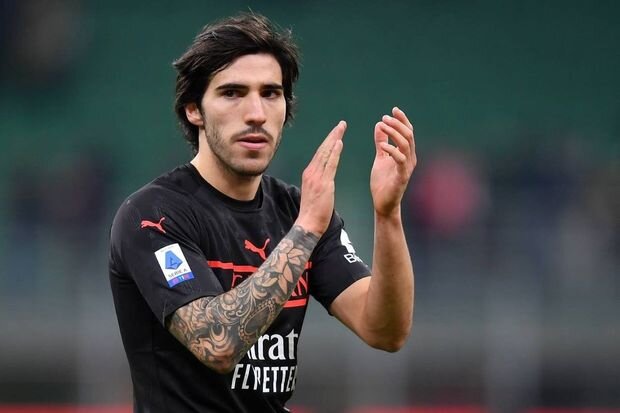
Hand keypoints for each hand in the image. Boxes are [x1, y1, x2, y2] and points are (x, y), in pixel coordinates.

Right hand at [295, 121, 345, 235]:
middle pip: (323, 149)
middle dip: (332, 135)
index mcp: (309, 174)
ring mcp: (316, 177)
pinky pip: (330, 164)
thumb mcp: (314, 192)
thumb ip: (319, 181)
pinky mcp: (323, 183)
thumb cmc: (312, 212)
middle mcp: (311, 172)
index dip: (328, 142)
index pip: (320, 154)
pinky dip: (334, 152)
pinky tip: (339, 143)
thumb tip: (324, 176)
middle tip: (341, 124)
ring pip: (326, 153)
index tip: (336, 133)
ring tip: (341, 128)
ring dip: (334, 139)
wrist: (308, 224)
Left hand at [370, 107, 415, 216]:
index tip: (394, 109)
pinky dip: (392, 150)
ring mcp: (407, 168)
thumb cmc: (382, 181)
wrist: (382, 203)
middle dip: (397, 124)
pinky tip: (382, 145)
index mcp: (406, 153)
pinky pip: (400, 160)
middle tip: (385, 117)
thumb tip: (379, 125)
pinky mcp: (402, 177)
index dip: (402, 120)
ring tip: (383, 126)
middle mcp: (410, 159)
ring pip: (406, 145)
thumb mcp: (380, 157)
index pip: (408, 132)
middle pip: (408, 135)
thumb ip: (381, 142)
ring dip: (394, 133)